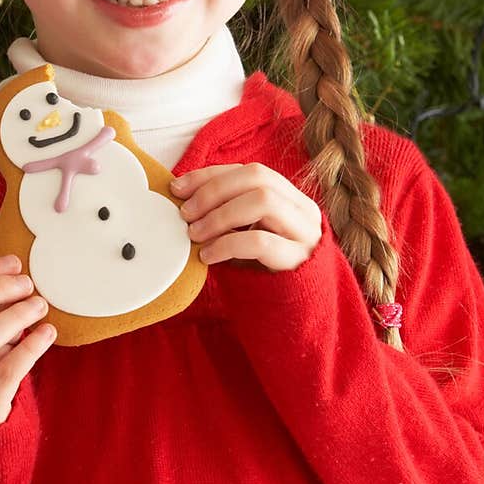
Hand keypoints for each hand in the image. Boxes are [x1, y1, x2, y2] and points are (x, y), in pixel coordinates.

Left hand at [171, 163, 322, 271]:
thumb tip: (183, 198)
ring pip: (263, 201)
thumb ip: (229, 214)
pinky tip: (207, 256)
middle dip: (214, 191)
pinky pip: (260, 241)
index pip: (250, 170)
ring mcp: (305, 234)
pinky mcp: (298, 261)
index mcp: (290, 198)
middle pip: (257, 177)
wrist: (294, 313)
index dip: (211, 175)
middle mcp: (303, 210)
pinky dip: (226, 244)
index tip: (178, 187)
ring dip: (220, 215)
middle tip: (185, 213)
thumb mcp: (247, 236)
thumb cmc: (264, 273)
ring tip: (195, 234)